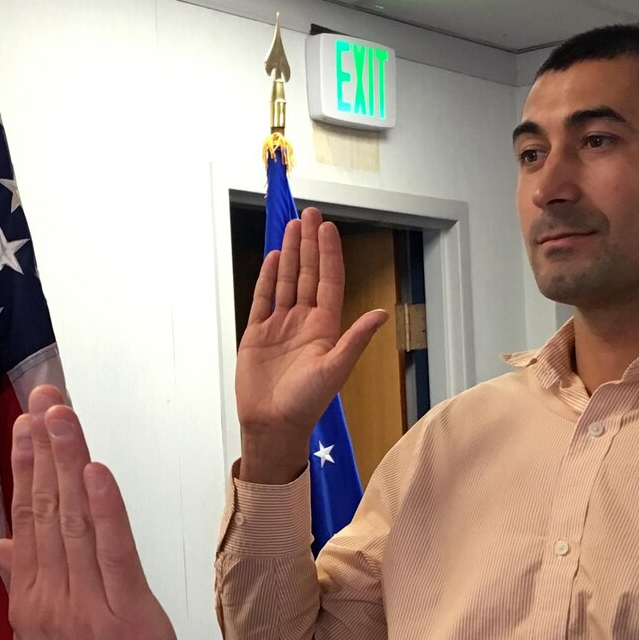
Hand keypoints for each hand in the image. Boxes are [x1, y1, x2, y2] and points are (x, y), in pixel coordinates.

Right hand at [0, 386, 190, 639]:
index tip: (24, 425)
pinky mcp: (128, 616)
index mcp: (31, 605)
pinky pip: (113, 555)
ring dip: (67, 463)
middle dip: (44, 450)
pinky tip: (95, 471)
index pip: (26, 523)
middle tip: (44, 398)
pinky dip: (104, 511)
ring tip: (61, 415)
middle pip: (46, 511)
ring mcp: (87, 607)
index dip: (25, 470)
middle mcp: (52, 600)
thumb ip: (23, 590)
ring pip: (73, 522)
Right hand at [234, 207, 389, 483]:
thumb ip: (355, 339)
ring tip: (291, 227)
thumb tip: (380, 313)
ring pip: (285, 281)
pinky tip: (271, 259)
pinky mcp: (257, 335)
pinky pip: (262, 300)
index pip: (328, 281)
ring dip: (288, 254)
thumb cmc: (307, 403)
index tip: (327, 228)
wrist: (273, 425)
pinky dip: (266, 279)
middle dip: (308, 244)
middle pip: (306, 274)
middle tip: (310, 214)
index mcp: (324, 327)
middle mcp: (303, 322)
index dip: (328, 254)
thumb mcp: (336, 369)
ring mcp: (279, 326)